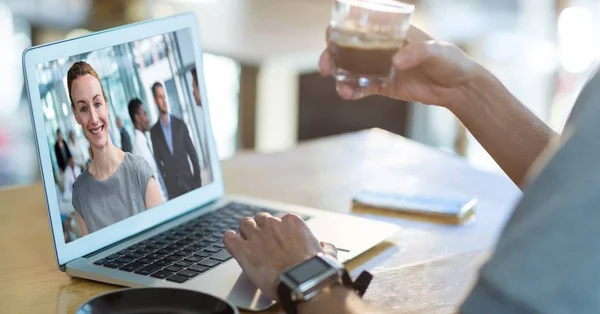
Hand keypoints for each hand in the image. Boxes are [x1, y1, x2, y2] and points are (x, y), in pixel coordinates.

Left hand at [223, 213, 335, 299]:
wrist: (302, 283)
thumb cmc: (314, 271)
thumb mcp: (326, 255)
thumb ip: (324, 247)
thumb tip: (325, 246)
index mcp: (292, 222)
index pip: (279, 220)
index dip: (276, 231)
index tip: (277, 239)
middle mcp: (273, 224)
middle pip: (260, 219)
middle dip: (260, 228)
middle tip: (260, 240)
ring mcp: (257, 236)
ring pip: (244, 224)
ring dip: (244, 232)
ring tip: (245, 241)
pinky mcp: (243, 250)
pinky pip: (228, 238)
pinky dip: (229, 240)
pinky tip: (231, 244)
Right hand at [319, 26, 480, 109]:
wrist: (458, 87)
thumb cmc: (450, 60)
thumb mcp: (438, 50)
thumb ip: (417, 53)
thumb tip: (394, 62)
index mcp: (391, 31)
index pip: (361, 24)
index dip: (341, 29)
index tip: (330, 36)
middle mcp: (381, 47)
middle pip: (348, 48)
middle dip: (332, 56)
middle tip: (326, 68)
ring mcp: (380, 67)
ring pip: (351, 70)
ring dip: (340, 77)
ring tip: (341, 89)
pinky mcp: (383, 85)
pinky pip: (362, 87)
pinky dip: (352, 91)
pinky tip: (347, 95)